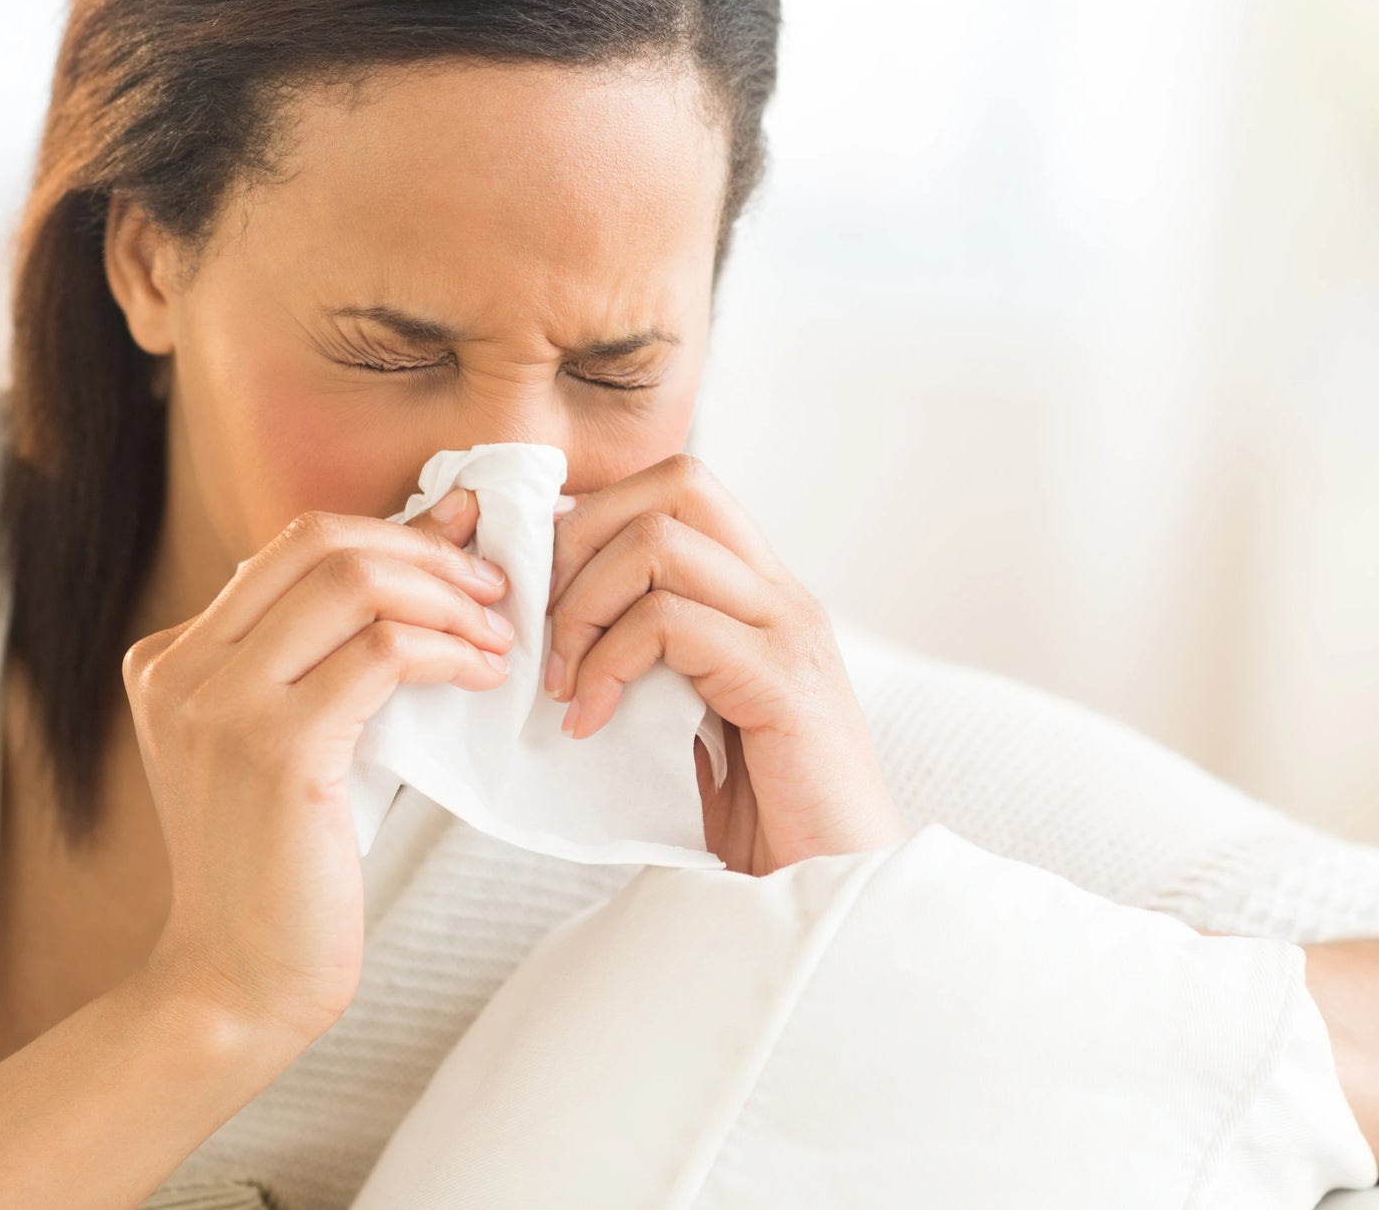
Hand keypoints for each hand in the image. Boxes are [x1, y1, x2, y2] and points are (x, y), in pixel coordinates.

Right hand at [120, 491, 512, 1043]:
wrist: (238, 979)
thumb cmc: (279, 864)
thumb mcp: (284, 741)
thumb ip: (322, 657)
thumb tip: (423, 553)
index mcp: (172, 658)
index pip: (293, 544)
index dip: (393, 532)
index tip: (465, 547)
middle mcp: (180, 669)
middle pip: (320, 542)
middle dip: (426, 553)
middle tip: (493, 589)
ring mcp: (219, 706)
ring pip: (354, 584)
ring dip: (447, 600)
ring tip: (495, 639)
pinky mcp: (274, 750)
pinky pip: (381, 653)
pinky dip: (446, 651)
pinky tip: (479, 678)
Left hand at [544, 454, 904, 874]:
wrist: (837, 892)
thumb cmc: (761, 825)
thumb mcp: (688, 726)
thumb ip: (649, 670)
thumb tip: (557, 639)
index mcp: (759, 599)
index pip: (677, 491)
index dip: (594, 518)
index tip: (542, 590)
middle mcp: (781, 596)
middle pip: (674, 485)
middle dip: (582, 541)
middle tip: (543, 625)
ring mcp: (787, 632)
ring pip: (660, 541)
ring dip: (584, 605)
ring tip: (565, 682)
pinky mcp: (782, 681)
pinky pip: (671, 622)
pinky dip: (610, 663)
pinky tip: (591, 721)